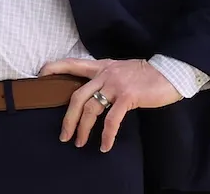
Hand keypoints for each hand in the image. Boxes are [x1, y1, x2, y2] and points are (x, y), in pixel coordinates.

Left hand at [39, 58, 181, 151]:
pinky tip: (105, 145)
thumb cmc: (147, 75)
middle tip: (64, 135)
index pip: (74, 64)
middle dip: (68, 119)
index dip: (56, 67)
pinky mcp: (127, 96)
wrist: (169, 72)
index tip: (41, 74)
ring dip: (83, 130)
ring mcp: (115, 84)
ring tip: (80, 143)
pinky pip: (111, 120)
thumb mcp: (122, 70)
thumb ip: (107, 78)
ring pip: (90, 109)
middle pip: (77, 96)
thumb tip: (96, 93)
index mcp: (102, 66)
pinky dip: (106, 135)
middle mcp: (105, 74)